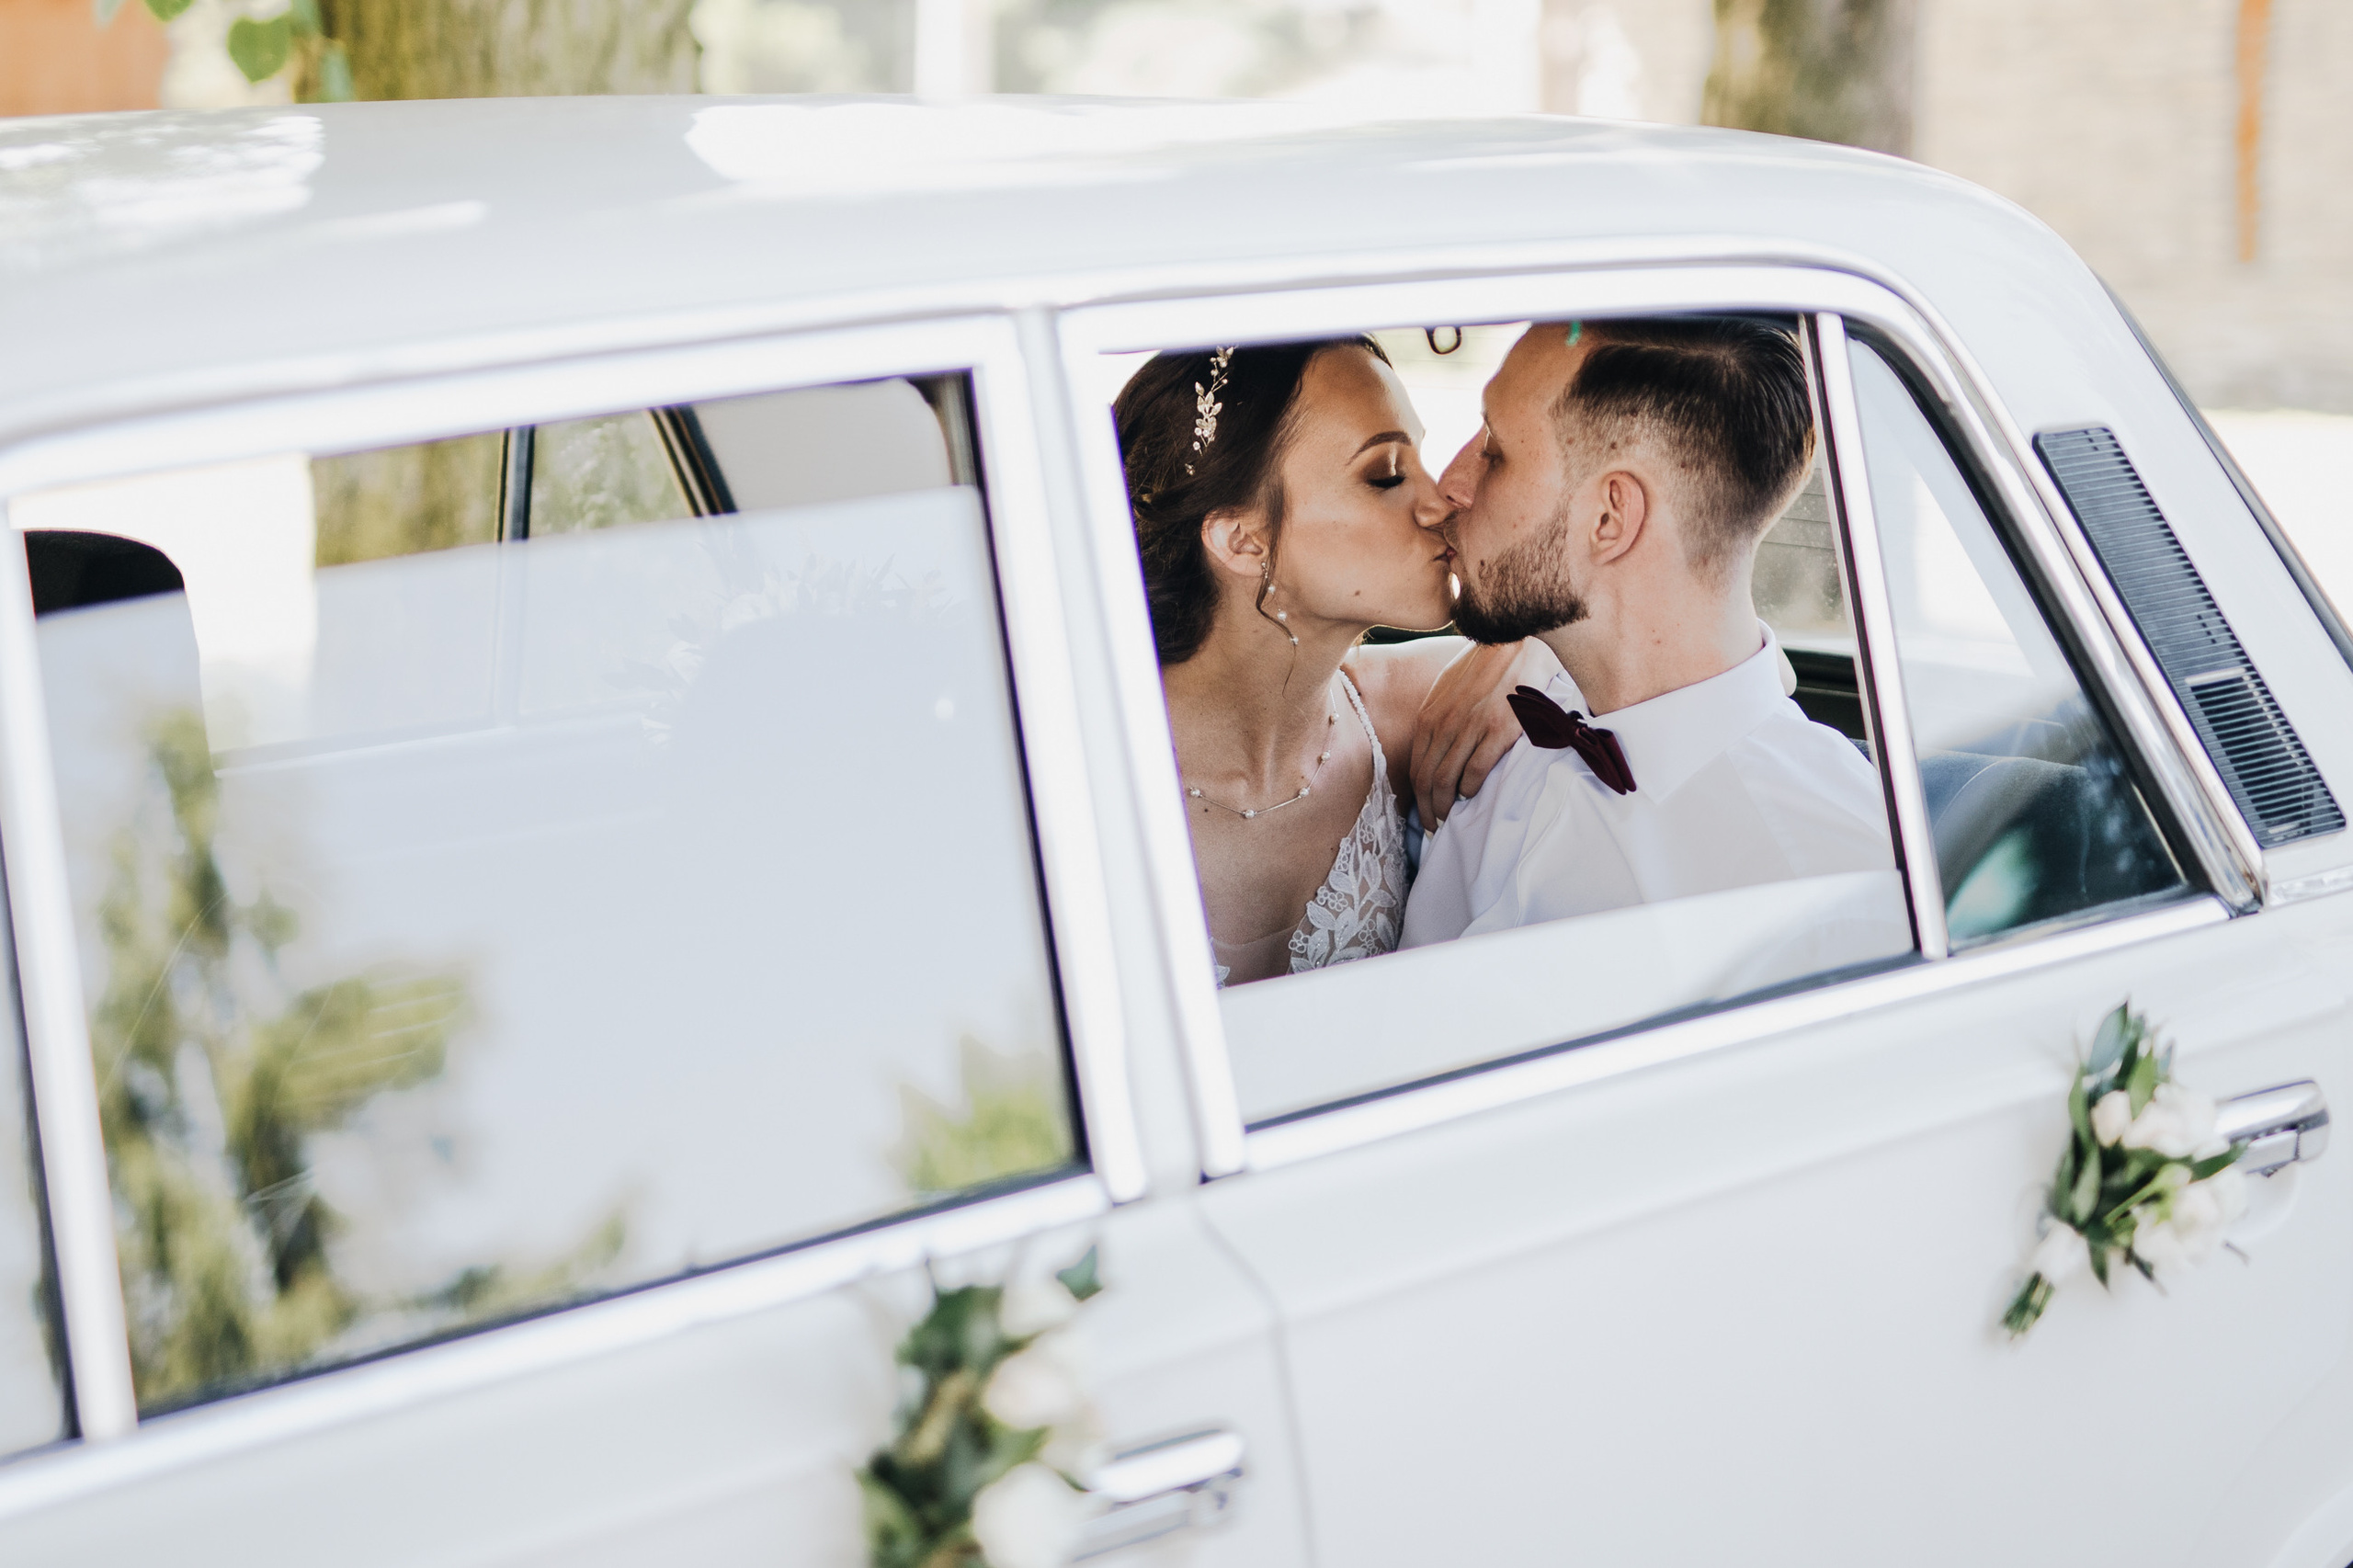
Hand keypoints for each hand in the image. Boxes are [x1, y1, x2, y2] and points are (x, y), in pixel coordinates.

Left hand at [1408, 638, 1561, 828]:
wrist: (1516, 640)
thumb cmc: (1485, 664)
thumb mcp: (1448, 687)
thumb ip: (1439, 717)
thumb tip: (1435, 749)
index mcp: (1430, 715)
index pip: (1416, 768)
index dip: (1418, 798)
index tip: (1425, 815)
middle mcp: (1445, 723)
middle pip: (1427, 780)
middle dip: (1428, 810)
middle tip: (1435, 828)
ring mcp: (1471, 727)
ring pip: (1447, 780)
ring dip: (1447, 807)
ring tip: (1452, 820)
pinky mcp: (1498, 730)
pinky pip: (1476, 771)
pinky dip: (1472, 789)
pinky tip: (1474, 795)